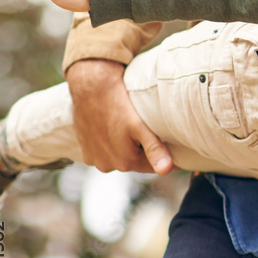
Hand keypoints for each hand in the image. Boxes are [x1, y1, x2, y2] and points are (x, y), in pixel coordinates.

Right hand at [66, 59, 173, 174]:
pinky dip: (109, 145)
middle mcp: (107, 166)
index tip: (172, 147)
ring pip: (118, 157)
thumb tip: (166, 170)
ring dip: (124, 148)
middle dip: (142, 151)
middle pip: (134, 161)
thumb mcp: (140, 126)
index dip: (162, 156)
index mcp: (125, 162)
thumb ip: (154, 150)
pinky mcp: (85, 151)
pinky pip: (103, 152)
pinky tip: (112, 130)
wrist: (91, 87)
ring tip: (128, 129)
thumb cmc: (118, 105)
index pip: (151, 166)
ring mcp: (94, 159)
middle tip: (147, 132)